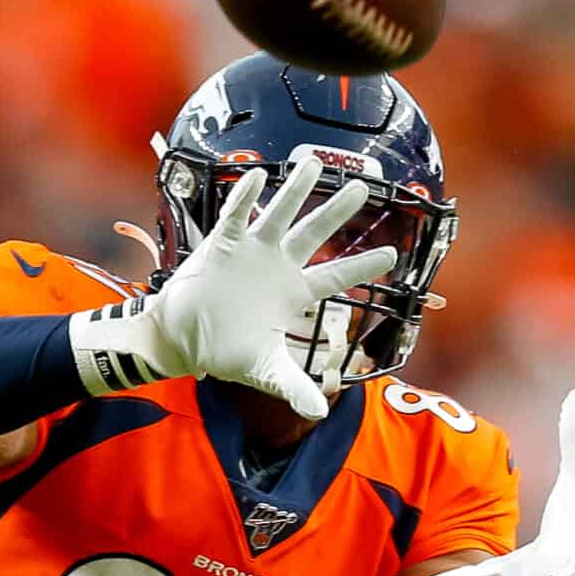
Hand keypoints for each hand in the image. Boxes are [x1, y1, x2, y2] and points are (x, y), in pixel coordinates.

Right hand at [67, 158, 397, 419]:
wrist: (181, 339)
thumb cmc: (225, 352)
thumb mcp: (264, 369)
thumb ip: (292, 385)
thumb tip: (320, 412)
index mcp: (294, 293)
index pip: (337, 276)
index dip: (364, 265)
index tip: (393, 253)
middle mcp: (279, 266)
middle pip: (315, 233)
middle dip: (338, 210)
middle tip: (363, 186)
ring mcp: (251, 252)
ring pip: (279, 214)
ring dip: (294, 190)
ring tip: (312, 162)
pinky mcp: (221, 244)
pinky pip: (235, 216)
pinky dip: (245, 197)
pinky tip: (258, 175)